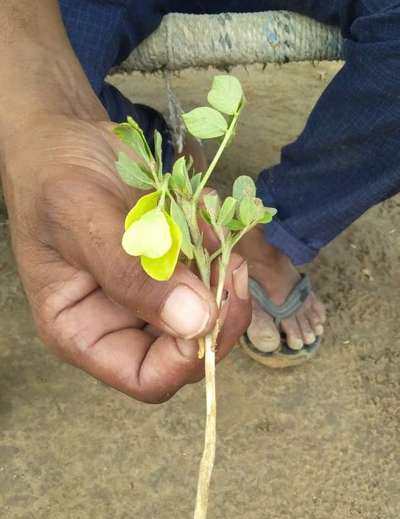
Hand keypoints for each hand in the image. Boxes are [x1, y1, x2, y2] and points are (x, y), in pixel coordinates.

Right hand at [2, 113, 250, 401]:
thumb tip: (195, 321)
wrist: (65, 139)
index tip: (211, 309)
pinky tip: (206, 210)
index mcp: (84, 332)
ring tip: (211, 224)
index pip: (147, 379)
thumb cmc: (53, 178)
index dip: (186, 358)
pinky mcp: (174, 269)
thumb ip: (132, 274)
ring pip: (212, 313)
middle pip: (190, 352)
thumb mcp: (82, 219)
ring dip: (223, 273)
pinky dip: (221, 247)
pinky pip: (214, 275)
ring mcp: (153, 298)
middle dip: (219, 311)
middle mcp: (122, 325)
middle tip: (230, 262)